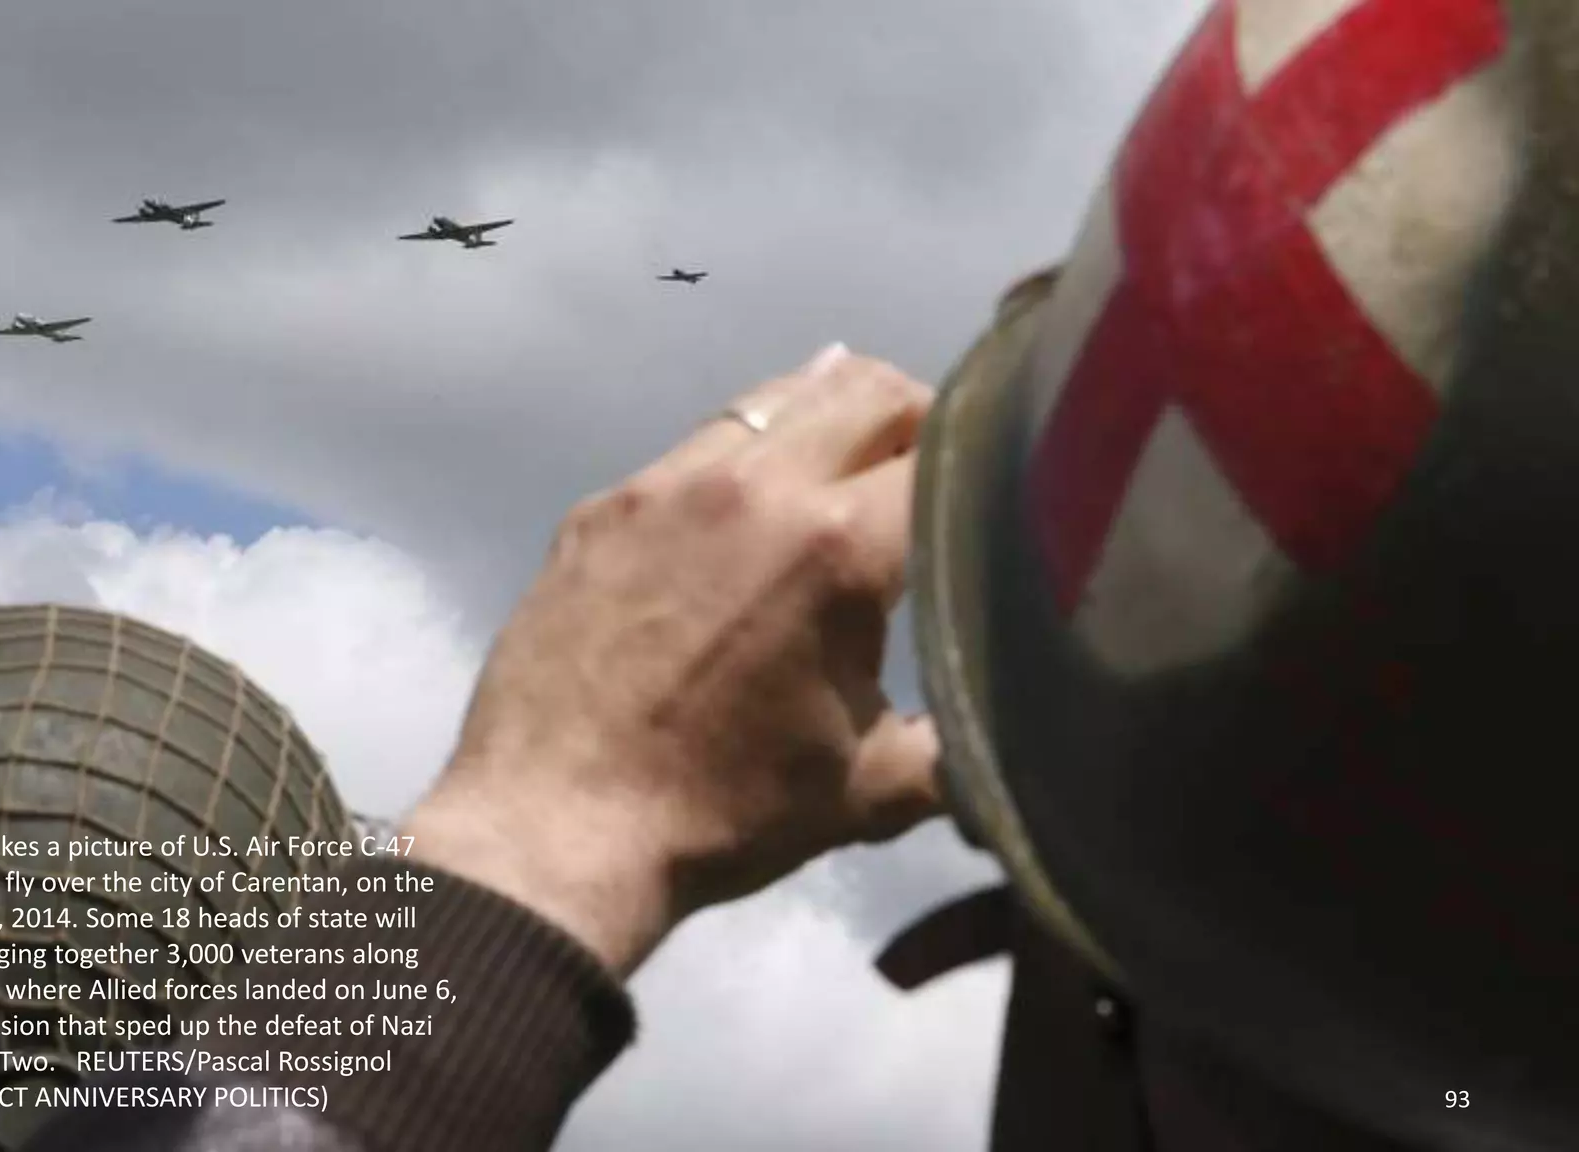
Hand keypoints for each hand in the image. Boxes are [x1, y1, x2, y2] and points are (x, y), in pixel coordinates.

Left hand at [403, 343, 947, 975]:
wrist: (554, 829)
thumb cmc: (726, 814)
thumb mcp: (874, 789)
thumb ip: (964, 737)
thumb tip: (1024, 719)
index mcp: (838, 546)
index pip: (949, 454)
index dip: (994, 468)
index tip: (1006, 495)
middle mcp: (756, 486)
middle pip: (866, 388)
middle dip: (917, 417)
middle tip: (932, 470)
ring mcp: (666, 485)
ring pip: (776, 400)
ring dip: (829, 419)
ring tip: (846, 470)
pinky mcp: (603, 505)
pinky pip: (697, 447)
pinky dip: (744, 461)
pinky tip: (746, 510)